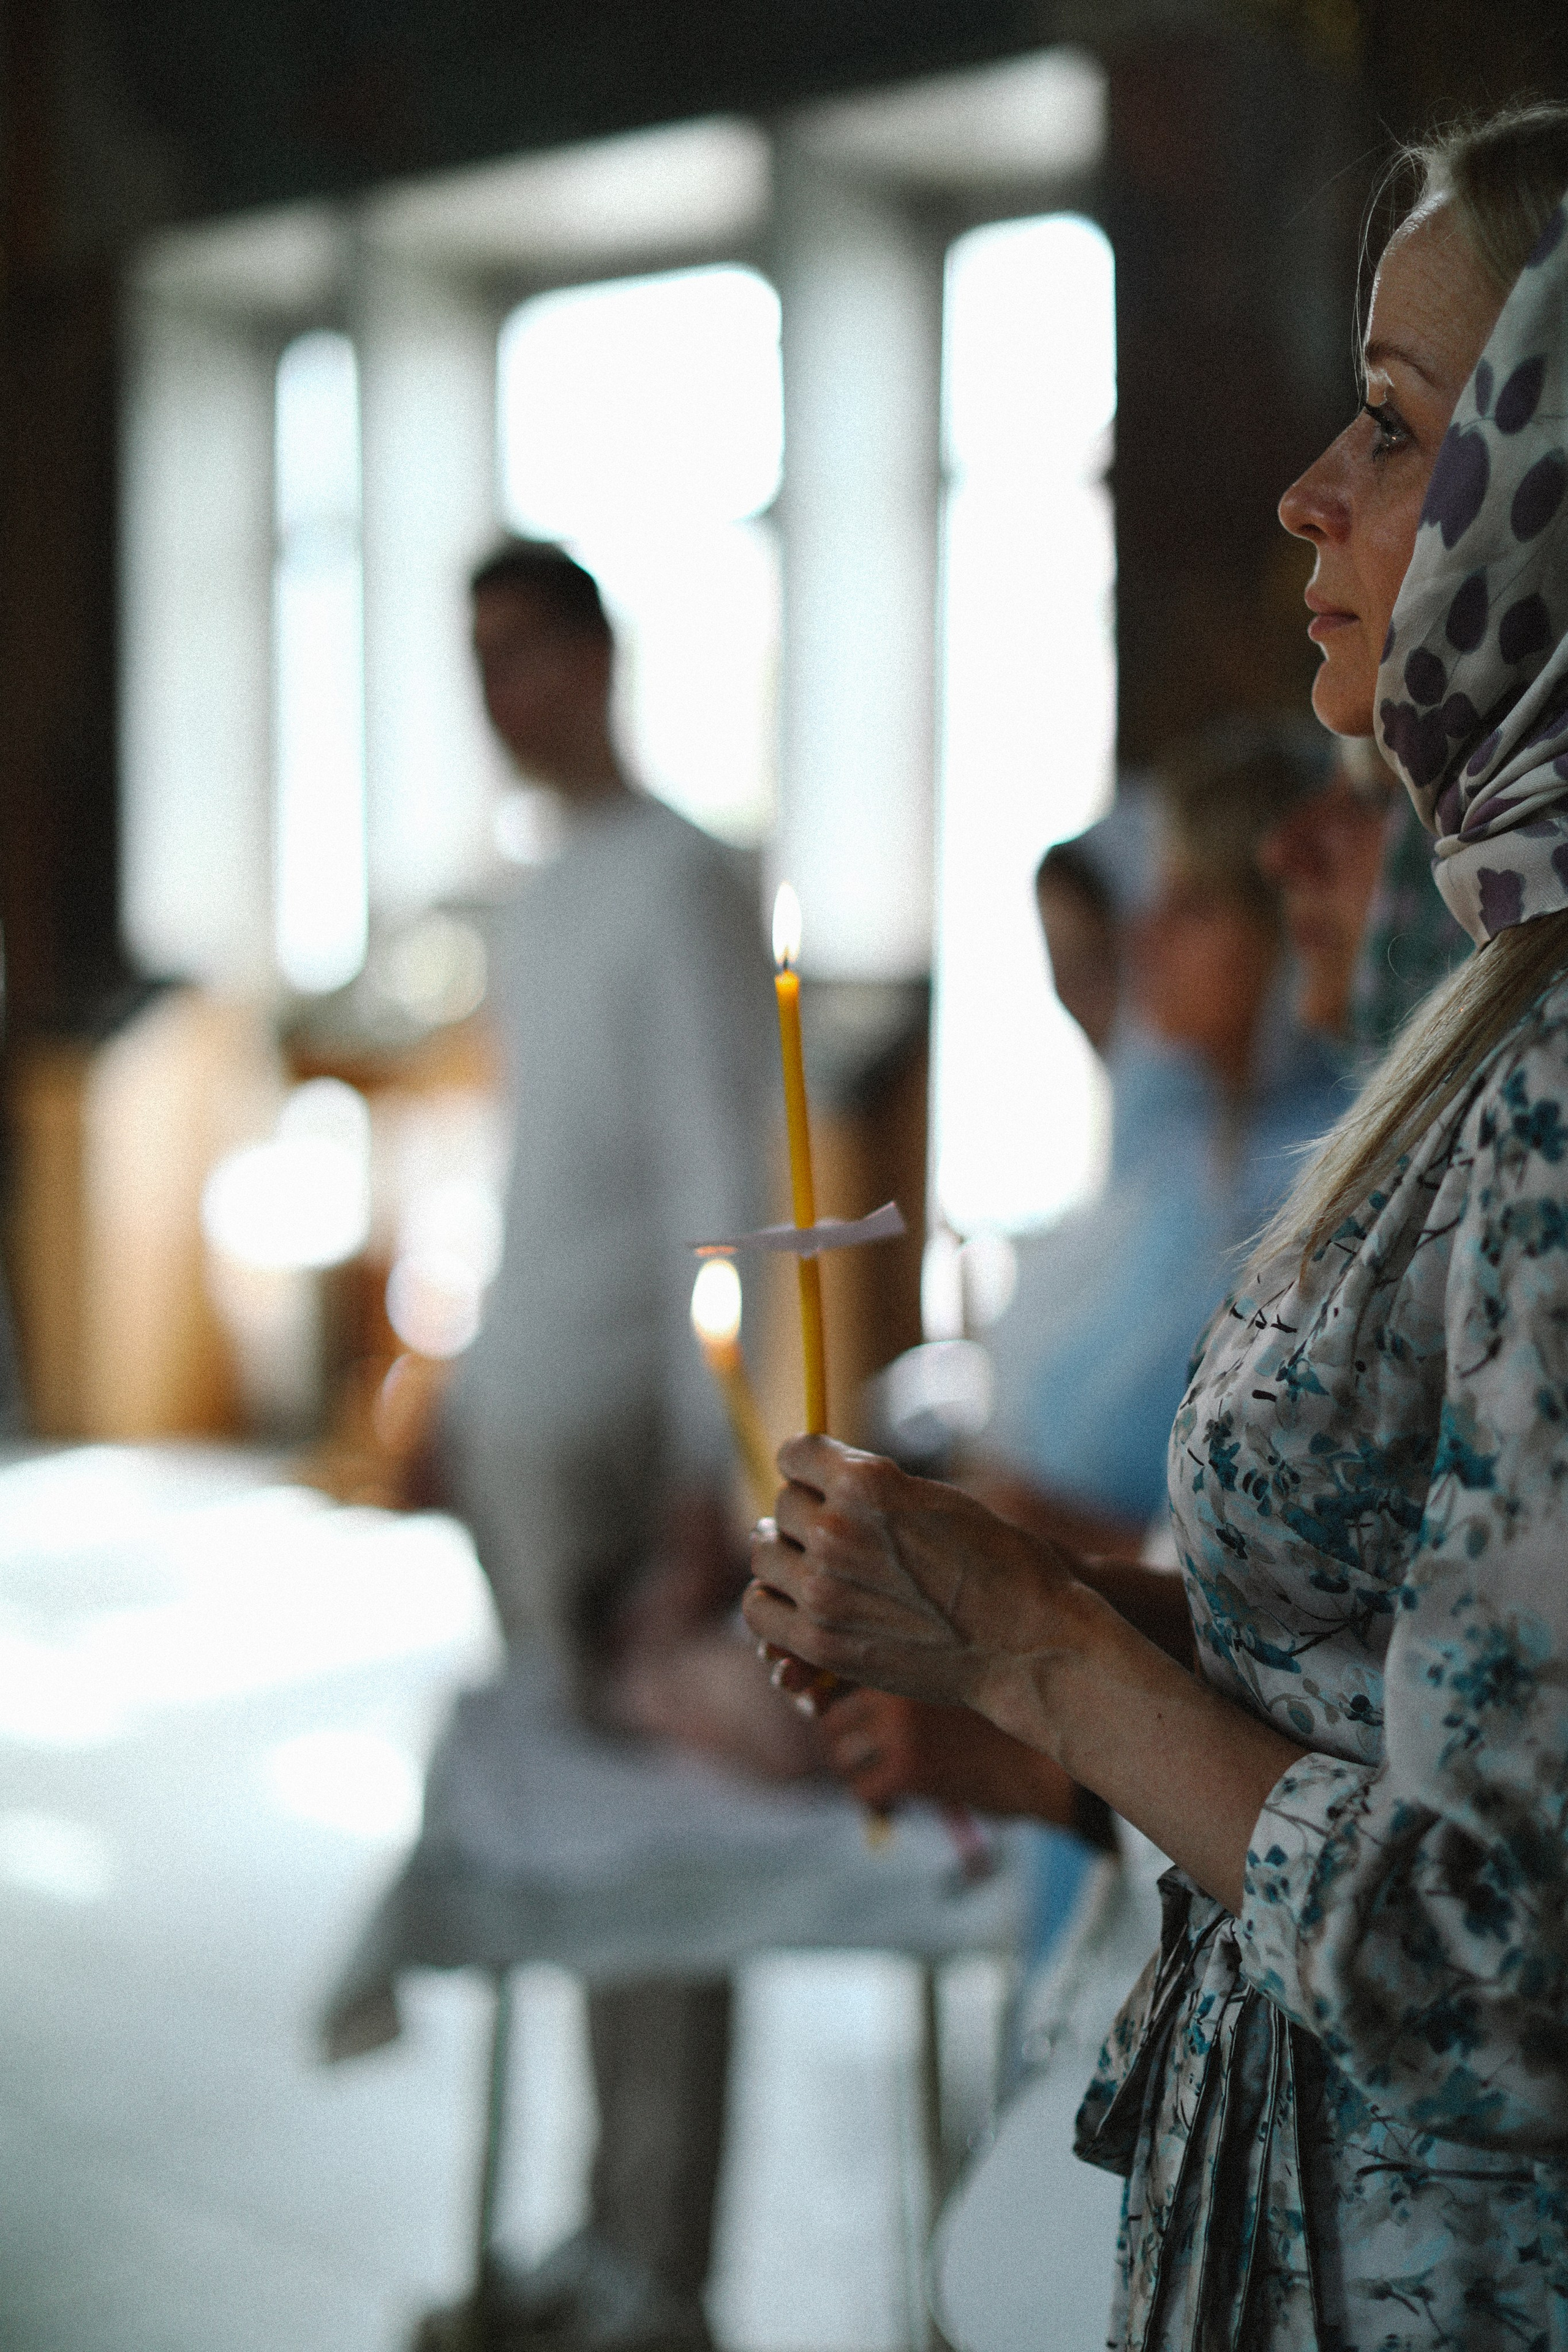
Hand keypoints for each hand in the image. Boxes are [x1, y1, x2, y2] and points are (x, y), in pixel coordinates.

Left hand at [744, 1435, 1084, 1737]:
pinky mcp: (819, 1641)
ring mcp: (823, 1589)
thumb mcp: (933, 1497)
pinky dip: (772, 1602)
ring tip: (811, 1567)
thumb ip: (873, 1490)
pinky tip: (798, 1602)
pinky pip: (759, 1608)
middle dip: (805, 1515)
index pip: (794, 1454)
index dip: (808, 1467)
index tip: (820, 1482)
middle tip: (832, 1536)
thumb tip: (823, 1485)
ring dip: (785, 1557)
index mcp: (866, 1480)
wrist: (1025, 1642)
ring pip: (764, 1554)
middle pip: (782, 1505)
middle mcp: (836, 1529)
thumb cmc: (997, 1565)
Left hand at [815, 1686, 1080, 1821]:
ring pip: (839, 1751)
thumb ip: (907, 1669)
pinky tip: (897, 1800)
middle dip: (841, 1734)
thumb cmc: (1003, 1711)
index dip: (828, 1691)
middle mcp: (897, 1678)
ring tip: (880, 1776)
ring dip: (854, 1768)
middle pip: (831, 1710)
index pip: (836, 1663)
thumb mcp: (950, 1675)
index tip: (838, 1711)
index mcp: (905, 1645)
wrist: (1047, 1757)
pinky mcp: (912, 1769)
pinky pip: (864, 1789)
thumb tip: (836, 1692)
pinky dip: (875, 1799)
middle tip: (862, 1752)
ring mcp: (902, 1725)